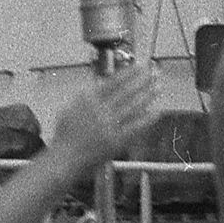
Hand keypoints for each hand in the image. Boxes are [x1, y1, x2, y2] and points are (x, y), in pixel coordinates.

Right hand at [55, 52, 169, 166]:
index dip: (130, 73)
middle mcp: (100, 110)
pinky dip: (147, 118)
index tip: (140, 66)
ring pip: (134, 106)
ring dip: (148, 95)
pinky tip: (156, 111)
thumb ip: (88, 94)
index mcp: (89, 99)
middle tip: (154, 73)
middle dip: (143, 81)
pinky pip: (136, 126)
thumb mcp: (72, 106)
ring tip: (158, 87)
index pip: (114, 81)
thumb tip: (103, 81)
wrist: (66, 156)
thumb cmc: (67, 133)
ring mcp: (109, 125)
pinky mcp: (117, 140)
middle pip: (127, 91)